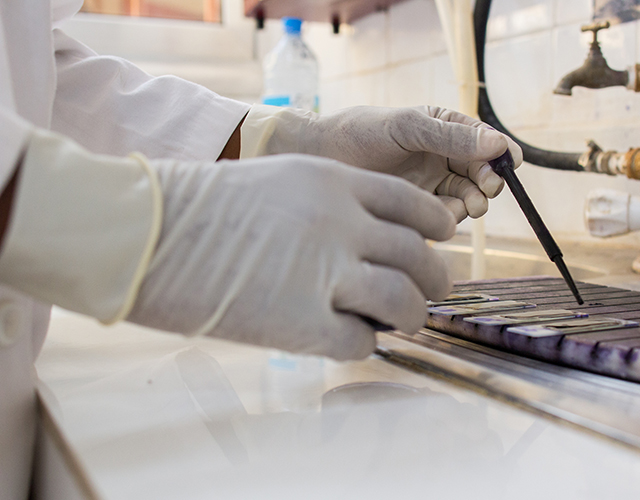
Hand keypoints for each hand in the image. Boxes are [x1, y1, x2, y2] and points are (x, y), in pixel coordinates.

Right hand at [128, 154, 455, 359]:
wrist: (147, 230)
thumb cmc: (201, 206)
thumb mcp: (279, 181)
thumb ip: (329, 203)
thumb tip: (367, 236)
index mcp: (335, 182)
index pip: (412, 204)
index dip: (435, 225)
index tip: (442, 238)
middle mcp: (341, 223)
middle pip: (418, 255)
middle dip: (434, 278)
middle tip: (431, 292)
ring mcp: (325, 272)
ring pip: (404, 300)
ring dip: (411, 315)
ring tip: (404, 322)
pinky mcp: (302, 322)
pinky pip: (361, 340)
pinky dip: (364, 343)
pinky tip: (351, 339)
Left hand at [240, 105, 522, 221]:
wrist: (323, 159)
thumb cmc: (362, 132)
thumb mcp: (408, 128)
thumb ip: (450, 137)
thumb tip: (498, 144)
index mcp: (447, 130)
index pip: (487, 143)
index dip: (502, 154)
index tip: (511, 163)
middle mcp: (445, 159)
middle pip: (483, 174)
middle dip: (490, 182)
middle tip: (486, 189)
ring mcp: (433, 186)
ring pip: (469, 198)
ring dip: (474, 202)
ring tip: (467, 205)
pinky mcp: (419, 210)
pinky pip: (446, 218)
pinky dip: (450, 217)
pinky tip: (440, 214)